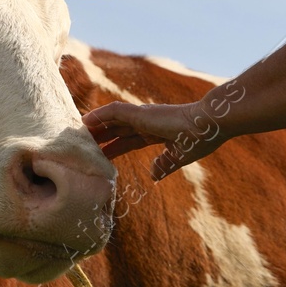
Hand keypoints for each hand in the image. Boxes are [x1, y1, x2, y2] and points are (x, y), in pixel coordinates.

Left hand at [82, 100, 223, 179]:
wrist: (210, 125)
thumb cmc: (201, 139)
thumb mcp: (179, 157)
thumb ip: (164, 165)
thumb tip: (153, 175)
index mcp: (156, 133)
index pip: (128, 141)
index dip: (113, 148)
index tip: (99, 156)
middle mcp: (147, 122)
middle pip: (116, 130)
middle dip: (99, 138)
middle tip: (80, 146)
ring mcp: (144, 116)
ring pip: (111, 120)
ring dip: (94, 126)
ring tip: (75, 133)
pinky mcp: (141, 112)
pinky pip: (114, 112)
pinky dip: (99, 115)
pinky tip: (85, 120)